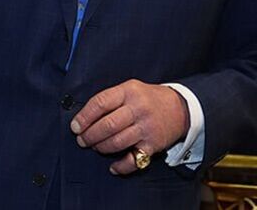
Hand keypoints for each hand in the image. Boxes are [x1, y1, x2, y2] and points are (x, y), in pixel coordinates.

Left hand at [70, 79, 188, 175]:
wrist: (181, 107)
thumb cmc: (147, 99)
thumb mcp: (129, 89)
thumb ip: (109, 99)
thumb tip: (83, 118)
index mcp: (128, 92)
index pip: (100, 103)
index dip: (84, 117)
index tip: (75, 127)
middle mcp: (137, 109)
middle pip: (108, 125)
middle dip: (90, 135)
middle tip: (82, 140)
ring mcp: (146, 128)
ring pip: (117, 142)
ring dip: (101, 148)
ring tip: (95, 147)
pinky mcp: (154, 145)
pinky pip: (134, 160)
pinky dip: (121, 166)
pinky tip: (113, 167)